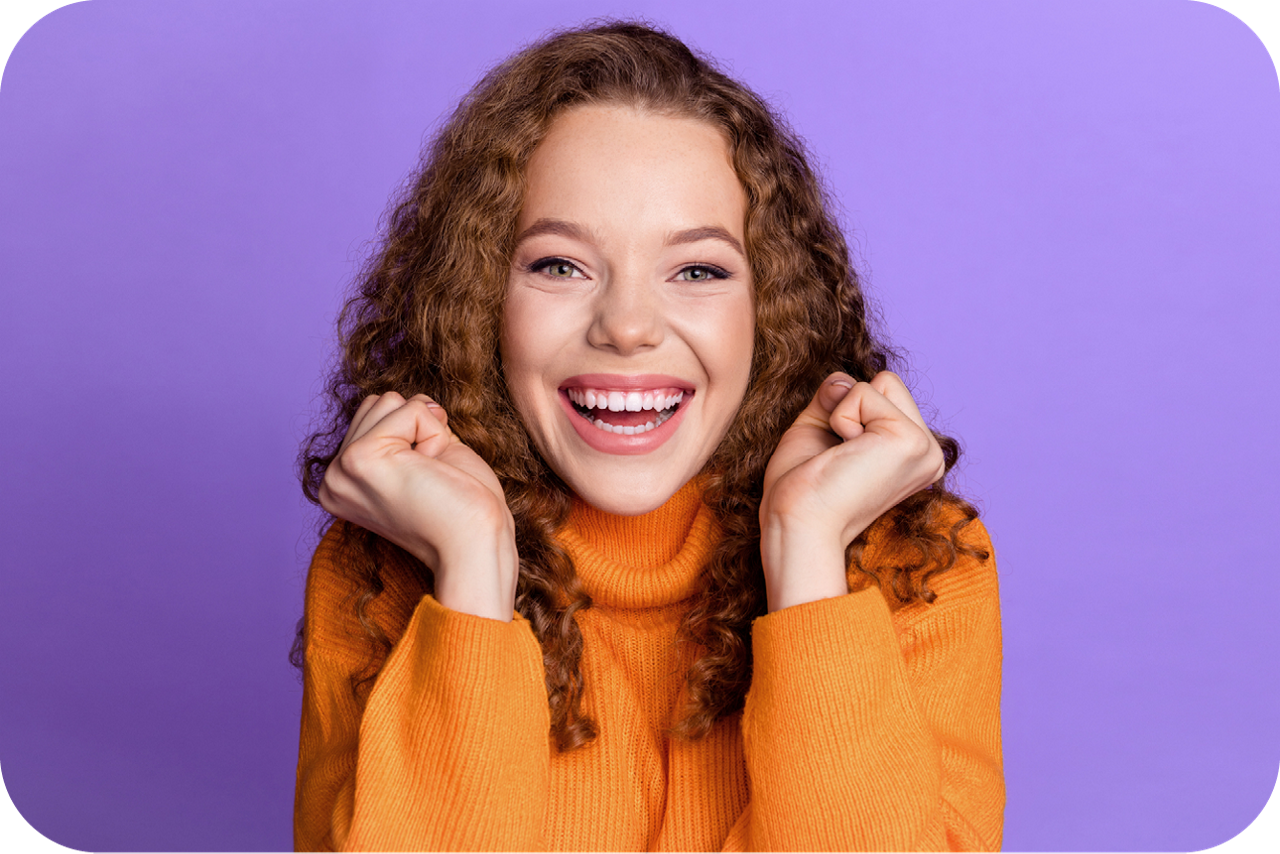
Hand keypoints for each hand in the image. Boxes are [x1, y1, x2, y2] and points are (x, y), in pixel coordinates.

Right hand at [318, 392, 518, 620]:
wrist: (477, 544)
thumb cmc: (463, 507)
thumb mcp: (424, 454)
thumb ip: (402, 427)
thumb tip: (402, 398)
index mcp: (341, 481)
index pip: (374, 414)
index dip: (415, 436)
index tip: (424, 481)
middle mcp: (332, 479)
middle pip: (378, 402)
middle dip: (419, 429)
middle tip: (430, 475)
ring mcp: (341, 469)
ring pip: (390, 401)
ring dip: (427, 432)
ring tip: (431, 475)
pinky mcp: (360, 460)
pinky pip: (411, 410)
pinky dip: (435, 434)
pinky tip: (433, 472)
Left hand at [759, 372, 945, 610]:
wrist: (797, 523)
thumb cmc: (803, 488)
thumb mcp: (819, 429)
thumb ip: (836, 397)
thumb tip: (843, 380)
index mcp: (914, 456)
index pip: (884, 393)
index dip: (847, 411)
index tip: (839, 457)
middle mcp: (930, 455)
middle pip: (888, 381)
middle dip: (849, 406)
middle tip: (840, 455)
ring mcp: (926, 449)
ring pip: (881, 381)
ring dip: (845, 413)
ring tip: (844, 457)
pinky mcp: (911, 442)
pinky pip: (864, 391)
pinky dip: (841, 418)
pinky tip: (845, 456)